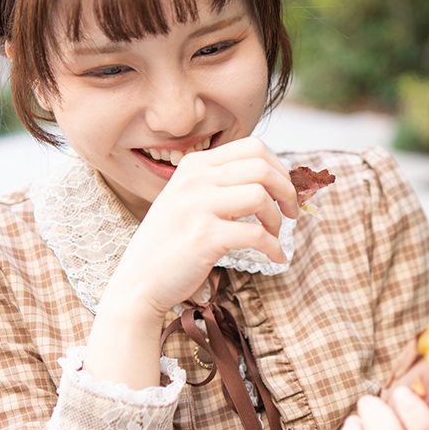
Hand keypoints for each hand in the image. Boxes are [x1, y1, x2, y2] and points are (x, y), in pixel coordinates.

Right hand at [103, 136, 297, 323]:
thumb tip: (273, 180)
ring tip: (273, 237)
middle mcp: (194, 180)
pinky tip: (274, 257)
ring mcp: (197, 207)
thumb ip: (220, 186)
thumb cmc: (169, 245)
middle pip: (262, 167)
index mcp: (193, 166)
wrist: (137, 282)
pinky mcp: (204, 237)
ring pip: (261, 195)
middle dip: (287, 190)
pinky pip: (256, 234)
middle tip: (290, 213)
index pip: (252, 147)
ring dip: (277, 219)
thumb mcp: (188, 201)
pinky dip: (273, 247)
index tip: (284, 191)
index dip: (279, 168)